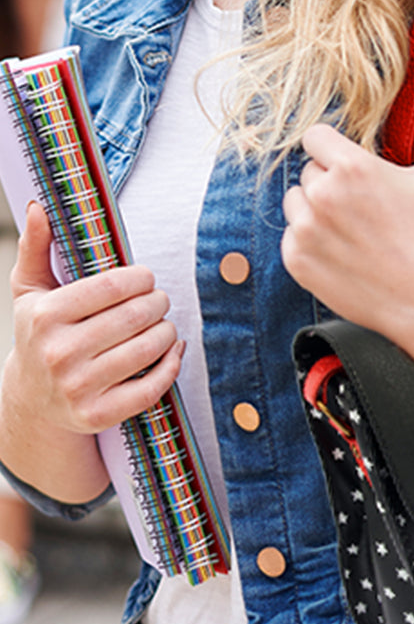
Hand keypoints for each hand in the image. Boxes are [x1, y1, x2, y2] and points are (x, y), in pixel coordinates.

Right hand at [6, 202, 183, 436]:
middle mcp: (58, 354)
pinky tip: (174, 350)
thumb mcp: (30, 290)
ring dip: (167, 330)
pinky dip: (171, 366)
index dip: (142, 278)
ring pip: (147, 348)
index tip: (146, 278)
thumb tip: (40, 207)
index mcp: (44, 316)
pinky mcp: (96, 416)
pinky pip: (150, 389)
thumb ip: (35, 246)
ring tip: (163, 323)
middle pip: (136, 316)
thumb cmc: (39, 333)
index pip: (114, 286)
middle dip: (158, 302)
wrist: (30, 400)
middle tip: (159, 299)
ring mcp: (77, 388)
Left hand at [281, 125, 413, 367]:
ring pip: (295, 201)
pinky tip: (339, 249)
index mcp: (352, 167)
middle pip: (308, 170)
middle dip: (329, 180)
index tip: (340, 159)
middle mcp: (322, 195)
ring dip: (313, 208)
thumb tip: (408, 138)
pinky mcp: (297, 260)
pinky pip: (291, 235)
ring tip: (345, 226)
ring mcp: (306, 230)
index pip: (315, 136)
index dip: (330, 146)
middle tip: (356, 202)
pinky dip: (309, 240)